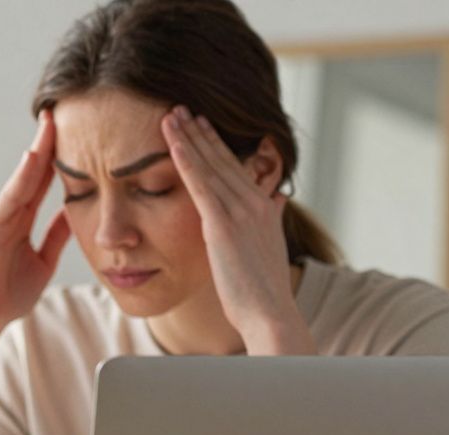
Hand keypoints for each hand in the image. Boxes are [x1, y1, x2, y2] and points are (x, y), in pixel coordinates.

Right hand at [0, 109, 70, 333]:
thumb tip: (75, 215)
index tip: (80, 129)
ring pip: (22, 178)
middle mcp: (9, 212)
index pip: (44, 179)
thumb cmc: (8, 294)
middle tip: (66, 108)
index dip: (60, 155)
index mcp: (22, 219)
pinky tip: (33, 157)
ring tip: (51, 122)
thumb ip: (55, 236)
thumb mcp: (43, 260)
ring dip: (36, 149)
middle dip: (48, 141)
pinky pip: (10, 198)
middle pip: (33, 170)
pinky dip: (21, 177)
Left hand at [161, 106, 313, 354]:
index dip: (214, 144)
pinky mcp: (223, 225)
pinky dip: (187, 161)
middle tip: (180, 107)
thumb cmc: (263, 289)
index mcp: (263, 206)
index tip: (199, 123)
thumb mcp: (269, 245)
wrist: (269, 313)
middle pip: (221, 159)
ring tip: (170, 115)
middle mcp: (254, 202)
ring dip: (188, 138)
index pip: (234, 167)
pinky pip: (201, 186)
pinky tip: (173, 144)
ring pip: (209, 165)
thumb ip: (272, 218)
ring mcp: (240, 211)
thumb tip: (278, 199)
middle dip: (198, 131)